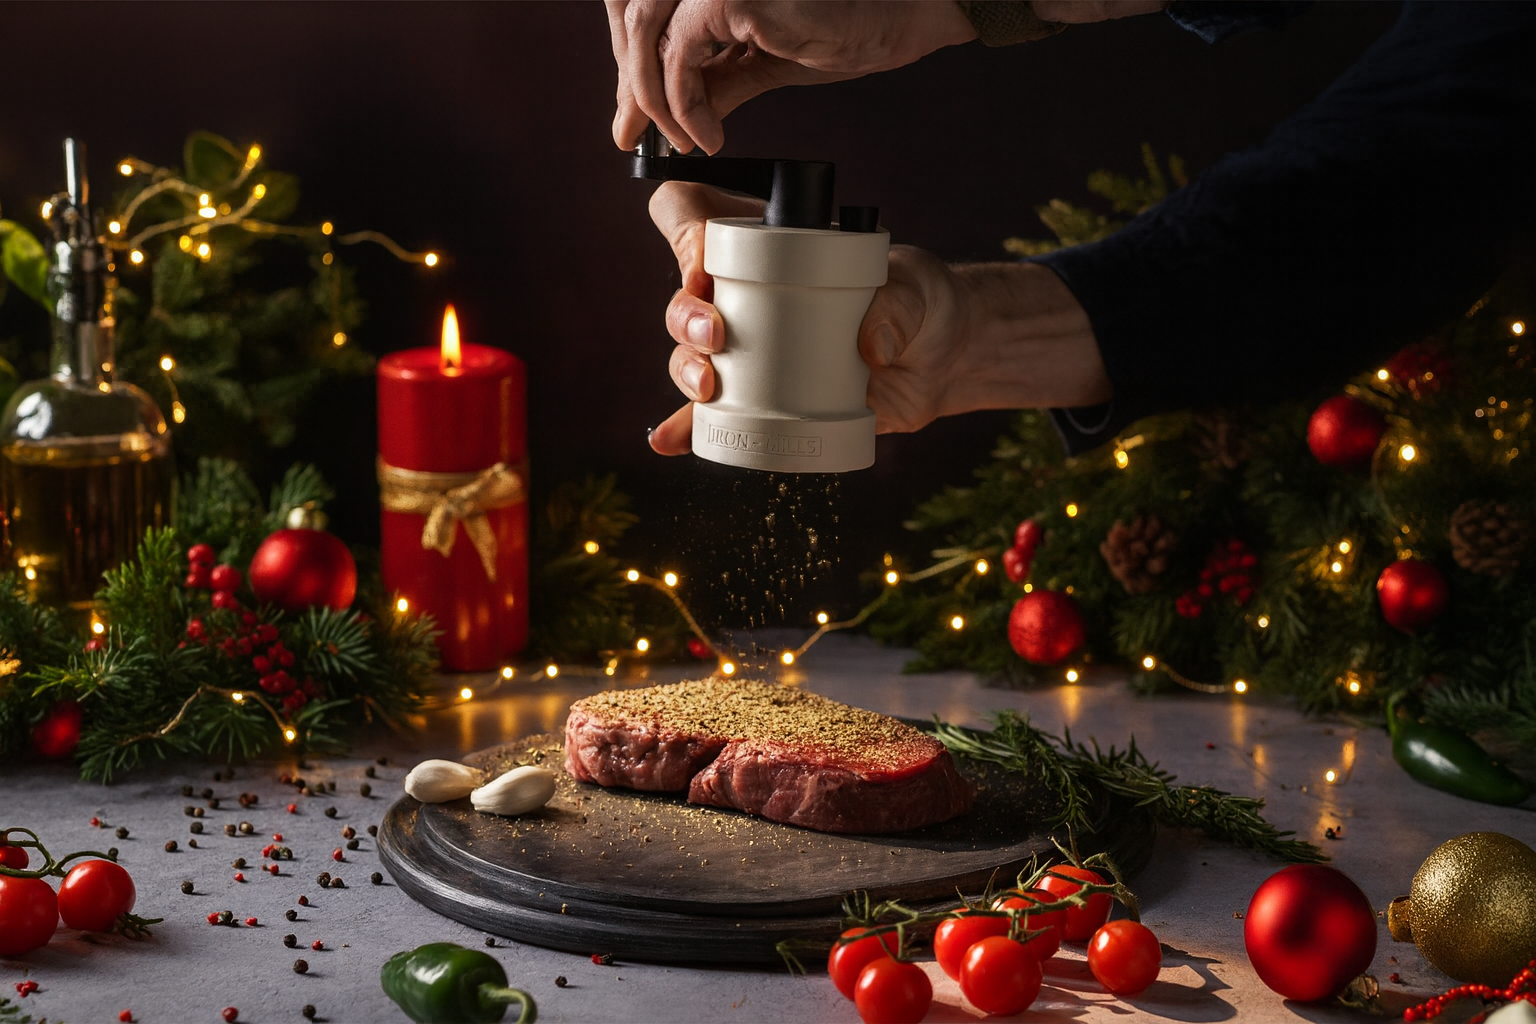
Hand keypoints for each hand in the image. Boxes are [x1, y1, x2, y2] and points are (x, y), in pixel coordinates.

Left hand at [607, 1, 975, 154]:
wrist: (900, 15)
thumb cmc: (847, 26)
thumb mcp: (761, 59)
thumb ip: (715, 76)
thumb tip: (675, 111)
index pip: (646, 16)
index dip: (632, 70)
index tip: (632, 122)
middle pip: (634, 23)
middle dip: (633, 88)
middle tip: (639, 139)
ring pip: (644, 36)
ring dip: (654, 98)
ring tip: (684, 139)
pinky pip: (679, 56)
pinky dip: (683, 104)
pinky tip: (706, 134)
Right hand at [646, 182, 1111, 456]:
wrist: (940, 359)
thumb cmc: (920, 302)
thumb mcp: (915, 286)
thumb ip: (899, 304)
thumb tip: (870, 348)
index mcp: (766, 242)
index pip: (695, 211)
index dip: (680, 226)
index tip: (703, 261)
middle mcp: (745, 293)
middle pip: (684, 294)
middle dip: (685, 315)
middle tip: (716, 334)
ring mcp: (748, 347)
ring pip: (689, 353)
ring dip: (685, 368)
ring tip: (708, 385)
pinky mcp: (759, 397)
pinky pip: (711, 414)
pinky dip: (686, 428)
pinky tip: (669, 441)